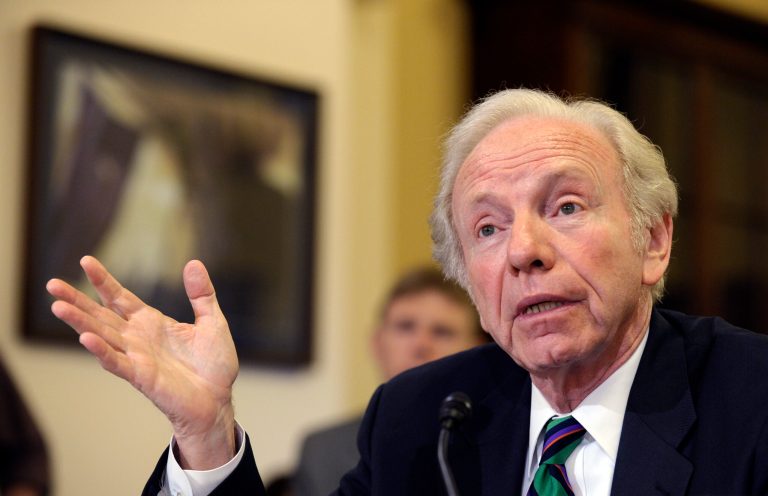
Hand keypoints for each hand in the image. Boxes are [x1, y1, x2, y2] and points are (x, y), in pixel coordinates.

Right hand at [47, 256, 238, 468]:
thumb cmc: (213, 364)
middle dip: (77, 300)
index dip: (103, 280)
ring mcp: (136, 357)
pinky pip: (118, 363)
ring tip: (58, 307)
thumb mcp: (212, 321)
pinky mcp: (142, 377)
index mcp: (151, 322)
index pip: (120, 297)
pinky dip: (102, 351)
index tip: (86, 260)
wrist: (218, 400)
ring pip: (101, 336)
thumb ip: (202, 294)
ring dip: (80, 323)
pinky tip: (86, 339)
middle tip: (52, 284)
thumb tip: (193, 263)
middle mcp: (137, 338)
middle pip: (100, 315)